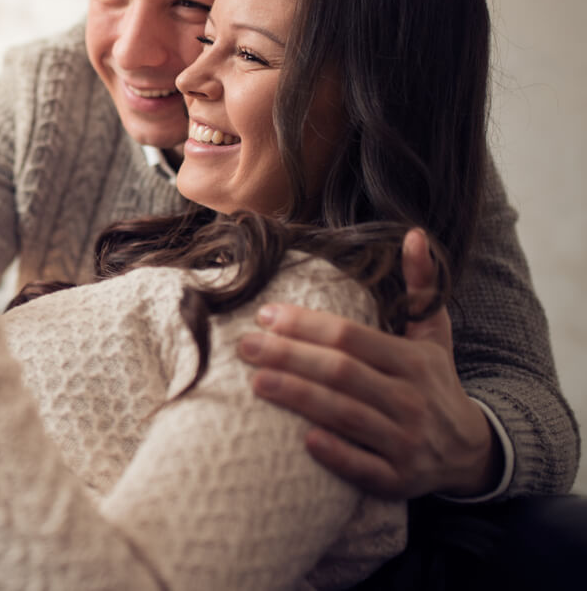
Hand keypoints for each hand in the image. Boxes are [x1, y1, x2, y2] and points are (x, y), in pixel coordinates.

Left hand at [237, 229, 500, 498]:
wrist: (470, 452)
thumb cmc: (434, 382)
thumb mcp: (432, 334)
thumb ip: (420, 286)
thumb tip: (412, 234)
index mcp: (413, 362)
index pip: (351, 338)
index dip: (307, 325)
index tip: (266, 314)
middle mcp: (411, 400)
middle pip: (341, 373)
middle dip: (289, 357)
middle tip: (245, 345)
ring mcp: (406, 443)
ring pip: (345, 416)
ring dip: (299, 398)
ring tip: (255, 382)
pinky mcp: (399, 480)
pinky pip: (364, 468)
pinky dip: (335, 453)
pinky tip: (302, 440)